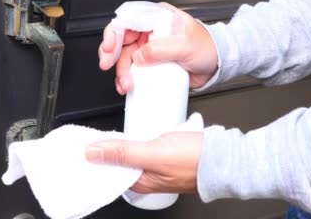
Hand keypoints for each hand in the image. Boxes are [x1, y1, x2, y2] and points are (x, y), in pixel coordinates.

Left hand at [85, 132, 202, 193]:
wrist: (227, 155)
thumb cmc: (195, 159)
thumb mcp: (152, 153)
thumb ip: (122, 153)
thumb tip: (92, 153)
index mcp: (140, 182)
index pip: (109, 171)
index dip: (95, 158)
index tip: (84, 145)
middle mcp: (148, 177)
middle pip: (119, 160)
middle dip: (109, 147)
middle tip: (99, 133)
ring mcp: (158, 166)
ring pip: (133, 151)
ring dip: (126, 140)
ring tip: (120, 128)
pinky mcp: (168, 155)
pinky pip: (147, 145)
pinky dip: (141, 137)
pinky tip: (141, 128)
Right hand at [98, 2, 217, 93]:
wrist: (217, 64)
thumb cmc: (208, 47)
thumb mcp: (185, 46)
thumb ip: (160, 49)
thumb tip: (140, 56)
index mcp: (156, 17)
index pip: (127, 20)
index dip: (113, 33)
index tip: (108, 48)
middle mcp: (150, 30)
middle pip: (121, 40)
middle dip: (112, 55)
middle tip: (108, 66)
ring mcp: (149, 47)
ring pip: (125, 57)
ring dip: (121, 71)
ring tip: (126, 84)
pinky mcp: (151, 63)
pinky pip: (133, 69)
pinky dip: (127, 78)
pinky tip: (128, 86)